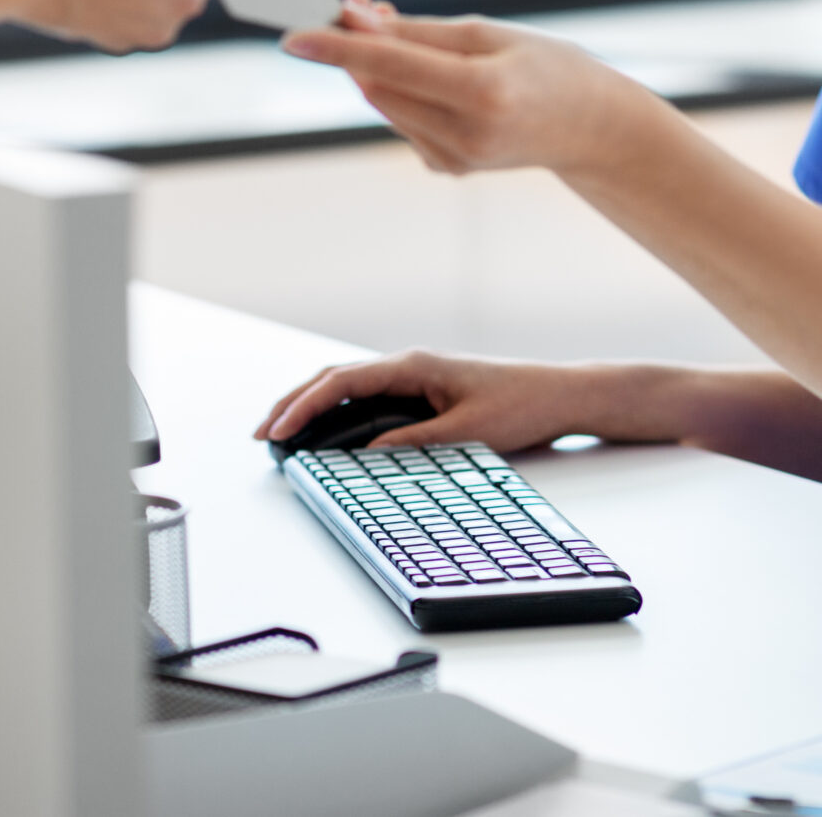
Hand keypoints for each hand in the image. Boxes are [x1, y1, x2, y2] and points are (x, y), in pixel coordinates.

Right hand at [256, 349, 638, 454]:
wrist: (560, 396)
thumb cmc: (521, 406)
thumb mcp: (465, 433)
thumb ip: (413, 443)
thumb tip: (365, 457)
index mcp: (413, 366)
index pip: (342, 381)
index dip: (304, 405)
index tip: (277, 429)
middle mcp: (408, 366)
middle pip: (335, 379)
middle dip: (294, 404)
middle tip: (261, 433)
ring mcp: (413, 377)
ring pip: (347, 387)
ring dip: (312, 407)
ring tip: (281, 434)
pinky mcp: (422, 393)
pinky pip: (367, 399)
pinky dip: (337, 412)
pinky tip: (326, 432)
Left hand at [281, 0, 660, 175]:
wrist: (591, 129)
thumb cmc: (547, 68)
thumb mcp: (490, 35)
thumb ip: (419, 32)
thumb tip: (357, 22)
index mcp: (482, 95)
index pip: (392, 67)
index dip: (339, 48)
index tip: (295, 34)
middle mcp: (464, 136)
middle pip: (378, 86)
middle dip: (356, 46)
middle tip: (354, 3)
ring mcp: (454, 160)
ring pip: (384, 103)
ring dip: (373, 65)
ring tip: (393, 28)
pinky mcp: (446, 168)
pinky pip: (402, 120)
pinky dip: (398, 91)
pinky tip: (426, 73)